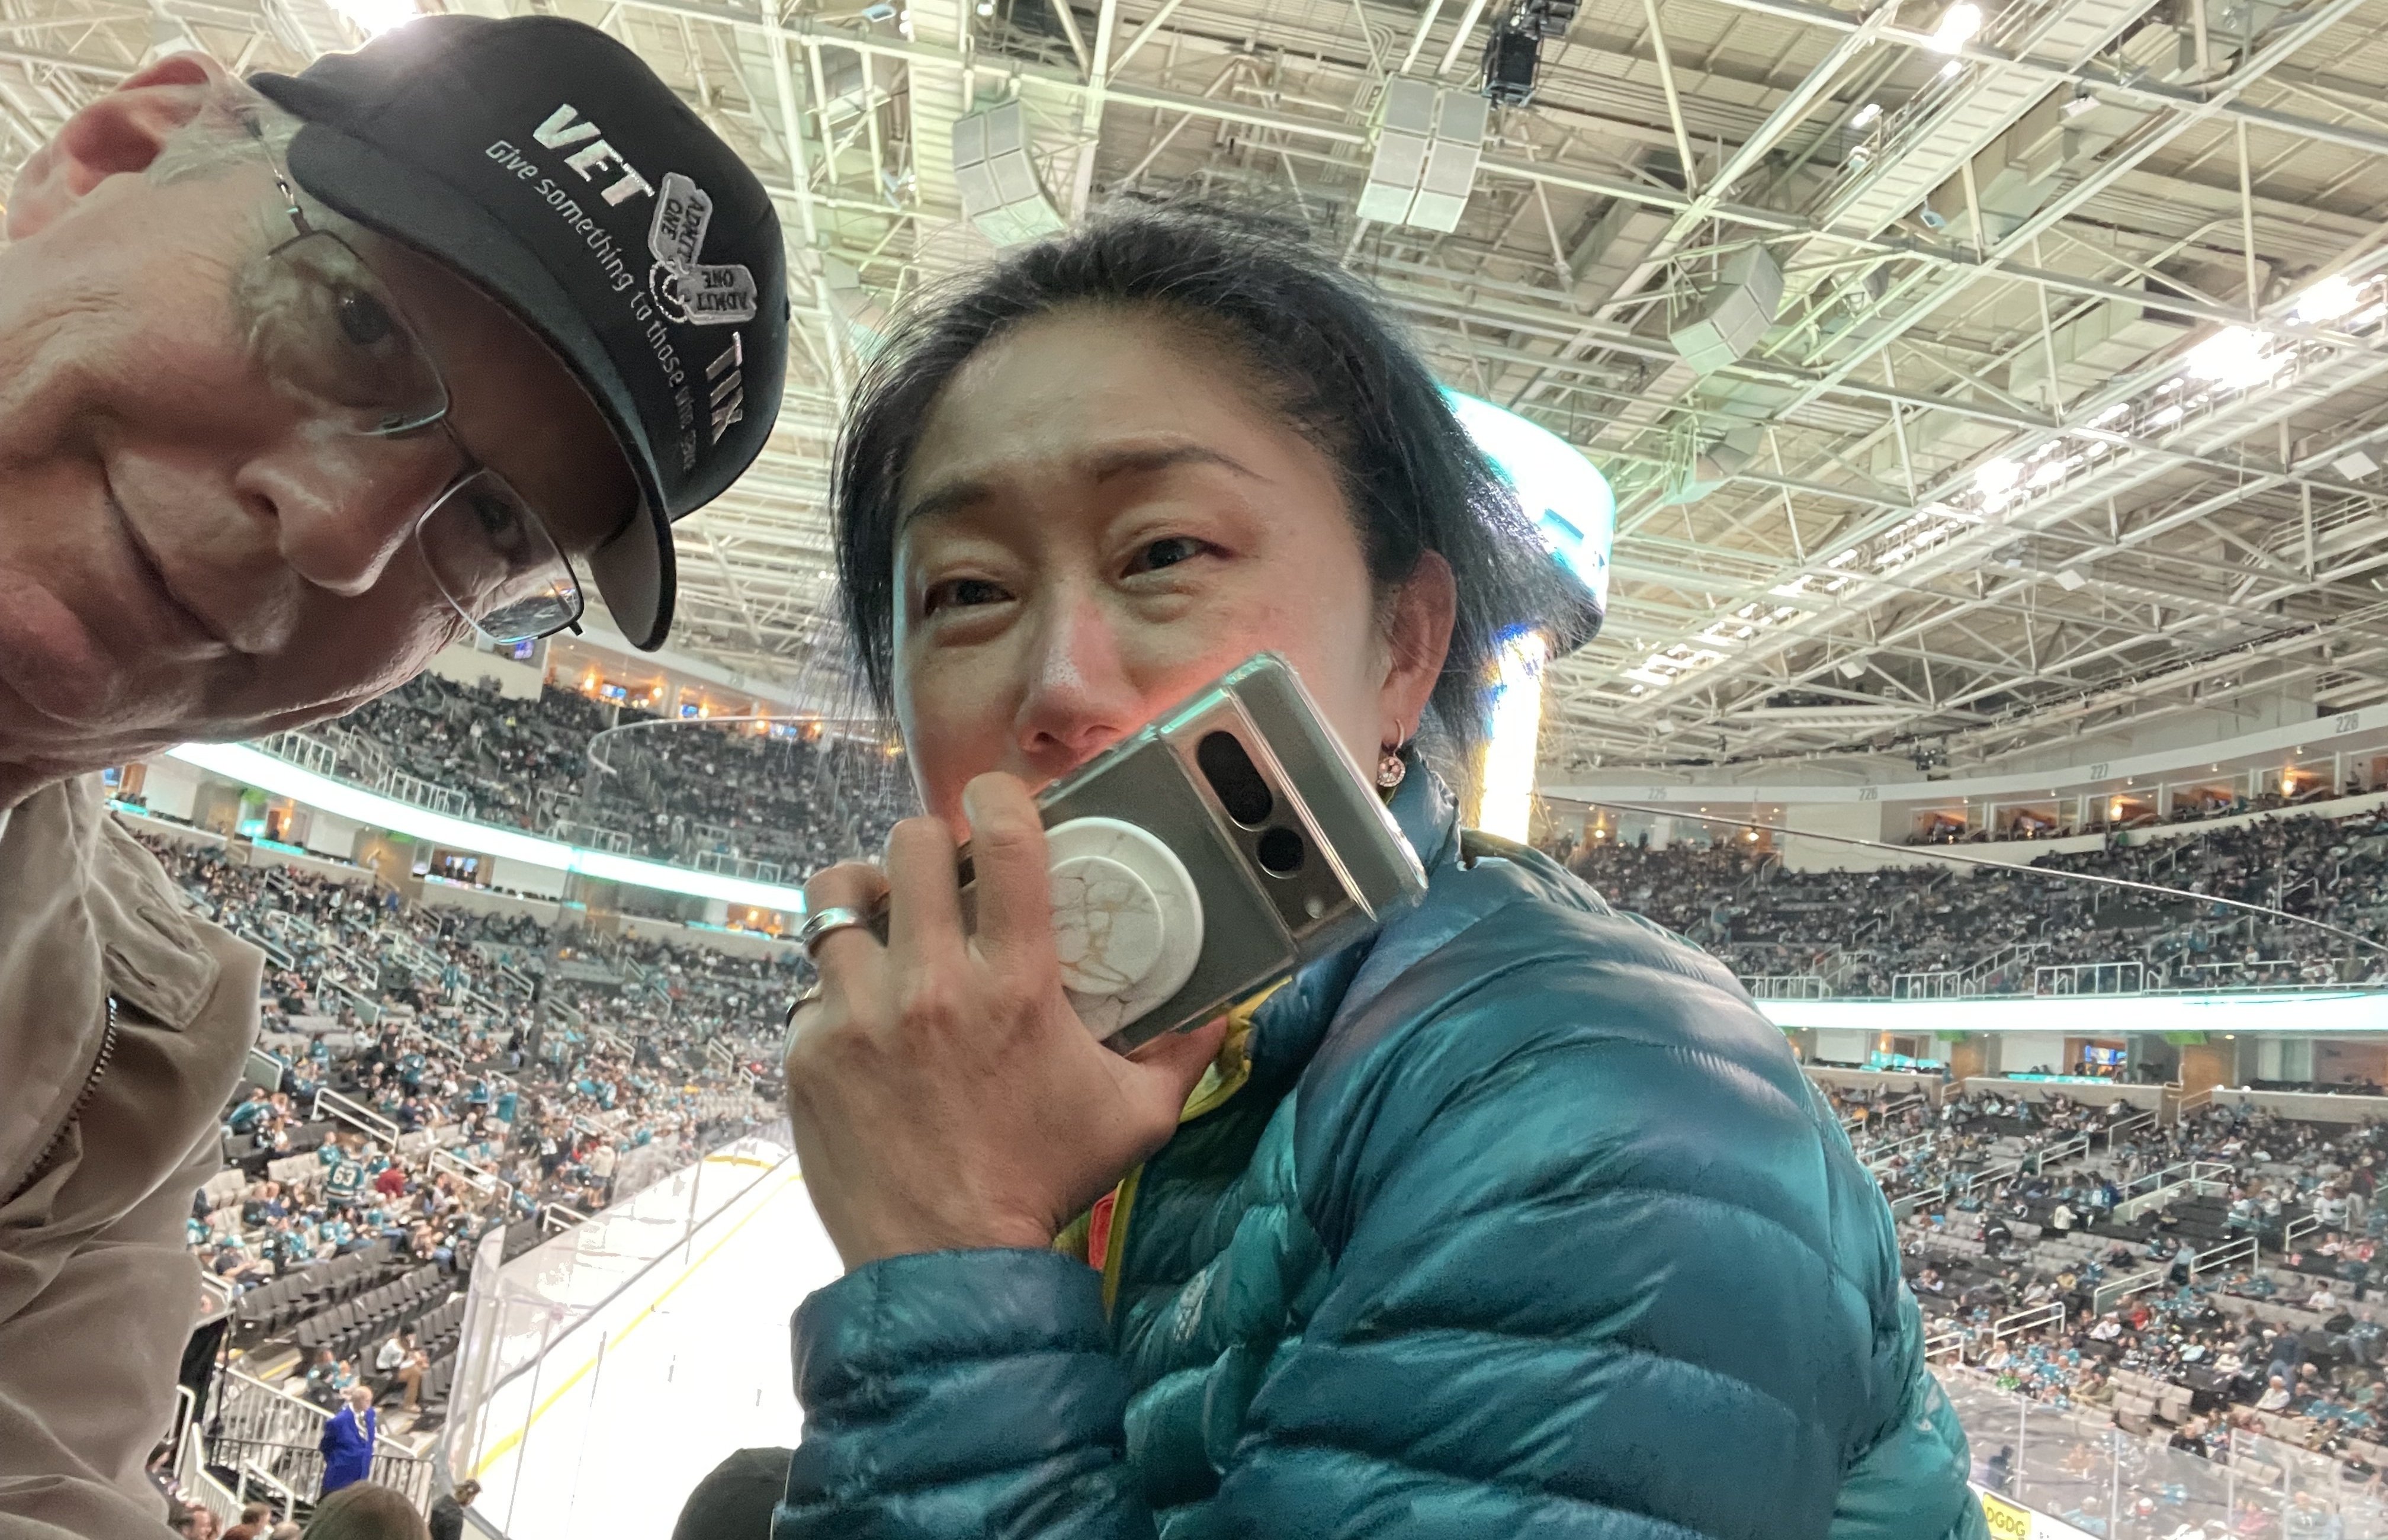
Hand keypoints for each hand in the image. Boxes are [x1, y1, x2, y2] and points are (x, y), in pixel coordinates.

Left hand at [782, 772, 1226, 1268]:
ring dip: (861, 899)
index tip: (997, 802)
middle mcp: (931, 985)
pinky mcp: (808, 1054)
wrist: (947, 1268)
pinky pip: (812, 987)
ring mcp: (858, 1016)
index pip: (1004, 840)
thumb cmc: (1045, 1185)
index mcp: (1016, 984)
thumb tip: (1225, 1016)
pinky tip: (863, 1022)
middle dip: (925, 846)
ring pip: (834, 898)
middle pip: (907, 845)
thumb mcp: (1135, 1119)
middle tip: (939, 875)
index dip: (999, 797)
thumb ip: (1181, 1056)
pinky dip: (837, 992)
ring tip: (879, 919)